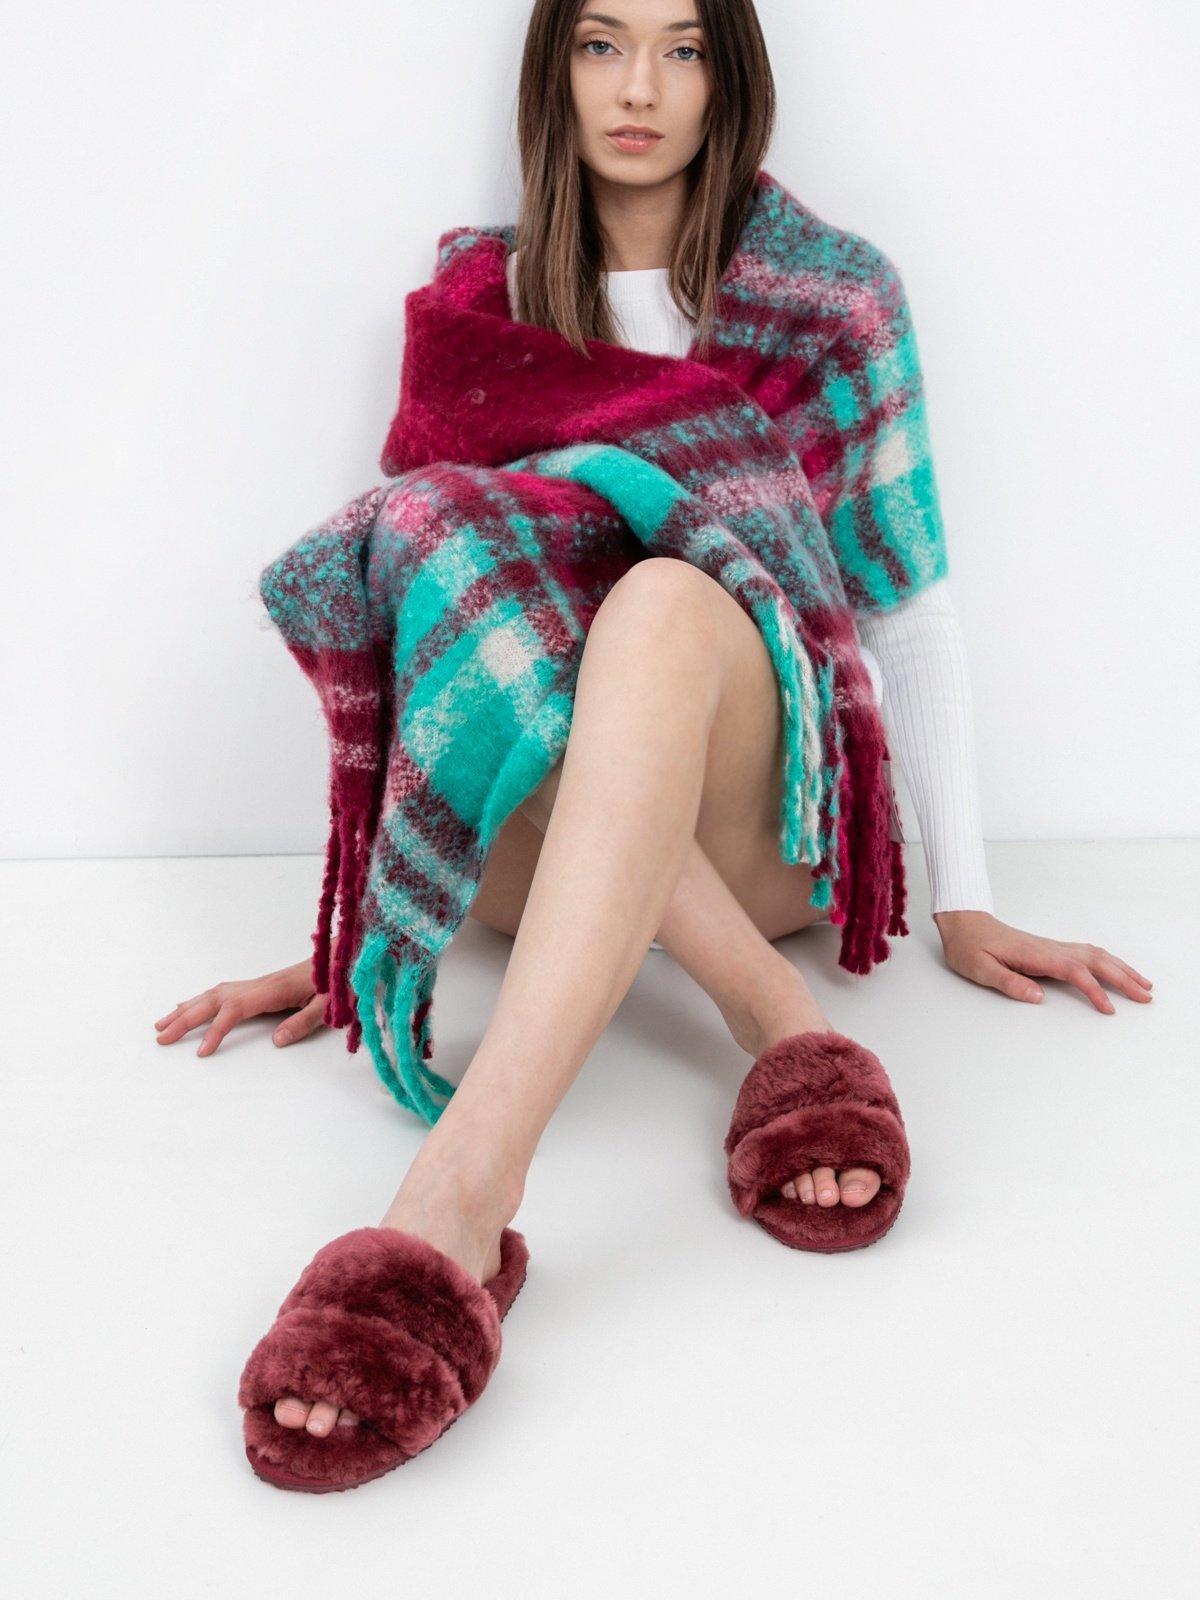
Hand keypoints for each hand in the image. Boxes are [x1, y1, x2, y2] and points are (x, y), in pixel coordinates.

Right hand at [153, 938, 335, 1056]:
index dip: (215, 1030)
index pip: (235, 1010)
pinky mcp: (262, 986)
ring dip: (186, 1008)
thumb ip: (306, 1021)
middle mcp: (261, 984)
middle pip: (214, 1000)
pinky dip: (200, 1000)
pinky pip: (223, 992)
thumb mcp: (332, 1005)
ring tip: (162, 1025)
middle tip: (161, 1038)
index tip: (202, 1051)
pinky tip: (188, 1004)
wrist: (349, 955)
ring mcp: (259, 983)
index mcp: (275, 990)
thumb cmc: (343, 980)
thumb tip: (277, 1040)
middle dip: (185, 1019)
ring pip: (214, 994)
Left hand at [933, 910, 1153, 1012]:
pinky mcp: (1050, 949)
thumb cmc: (969, 947)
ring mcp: (1051, 947)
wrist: (963, 923)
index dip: (1095, 990)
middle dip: (1124, 978)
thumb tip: (1038, 998)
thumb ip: (1009, 983)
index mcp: (1035, 955)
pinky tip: (1116, 968)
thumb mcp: (980, 969)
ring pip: (1095, 955)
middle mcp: (1049, 948)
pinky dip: (1108, 960)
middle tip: (1146, 996)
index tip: (1108, 1009)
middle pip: (1096, 961)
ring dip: (1121, 968)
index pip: (1075, 972)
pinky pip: (1086, 953)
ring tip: (1143, 984)